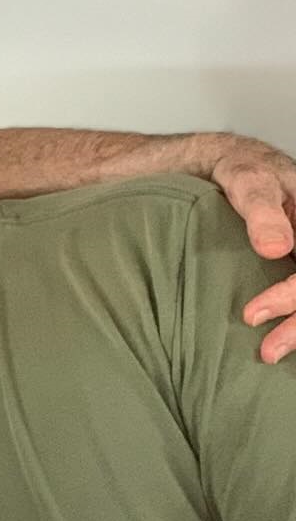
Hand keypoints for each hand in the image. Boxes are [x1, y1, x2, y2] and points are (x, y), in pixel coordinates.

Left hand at [206, 135, 295, 362]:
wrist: (232, 165)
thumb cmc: (241, 170)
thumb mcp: (247, 181)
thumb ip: (260, 212)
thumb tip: (276, 250)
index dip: (292, 296)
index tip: (251, 315)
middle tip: (267, 351)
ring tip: (270, 355)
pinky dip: (295, 319)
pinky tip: (283, 341)